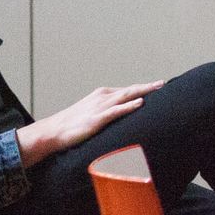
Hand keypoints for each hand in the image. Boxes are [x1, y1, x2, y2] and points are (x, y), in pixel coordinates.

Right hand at [16, 80, 163, 166]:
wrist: (52, 131)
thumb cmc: (71, 125)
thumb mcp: (91, 113)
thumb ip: (106, 112)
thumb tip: (119, 116)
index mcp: (101, 95)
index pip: (126, 90)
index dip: (141, 88)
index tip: (156, 86)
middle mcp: (102, 97)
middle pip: (130, 89)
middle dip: (147, 86)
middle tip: (163, 83)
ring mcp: (99, 107)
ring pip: (126, 96)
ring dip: (143, 90)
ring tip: (158, 87)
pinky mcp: (96, 119)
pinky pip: (116, 111)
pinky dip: (129, 106)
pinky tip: (140, 103)